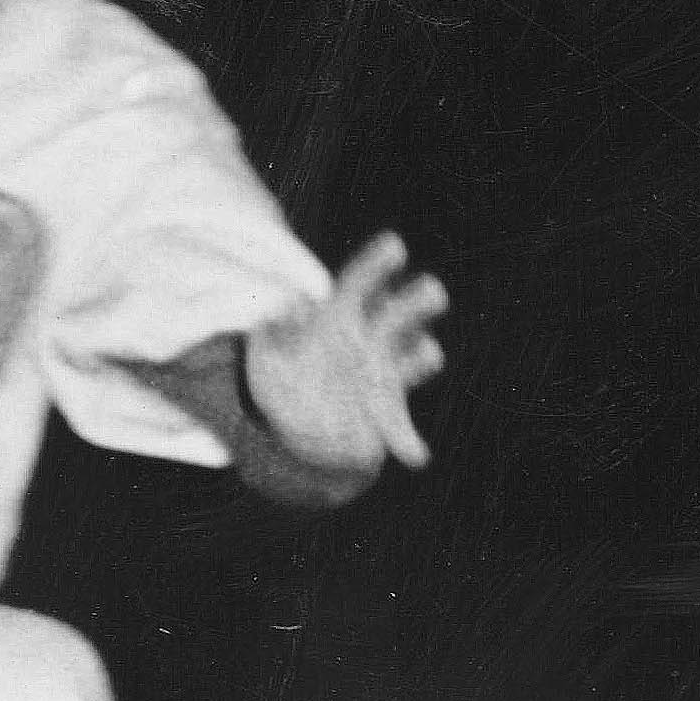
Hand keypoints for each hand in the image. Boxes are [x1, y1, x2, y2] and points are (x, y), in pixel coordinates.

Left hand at [246, 234, 450, 472]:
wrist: (302, 422)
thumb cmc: (284, 378)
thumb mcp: (265, 358)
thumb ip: (269, 337)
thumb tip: (280, 313)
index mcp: (339, 317)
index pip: (359, 283)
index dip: (376, 264)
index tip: (395, 244)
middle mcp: (370, 338)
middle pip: (397, 314)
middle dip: (415, 301)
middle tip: (434, 289)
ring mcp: (384, 372)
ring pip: (411, 356)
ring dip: (422, 355)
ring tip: (429, 352)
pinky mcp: (386, 409)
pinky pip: (398, 422)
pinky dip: (406, 440)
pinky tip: (414, 456)